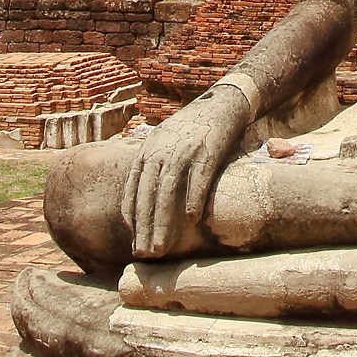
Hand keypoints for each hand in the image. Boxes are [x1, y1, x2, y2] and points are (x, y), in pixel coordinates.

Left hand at [121, 85, 252, 258]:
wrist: (224, 102)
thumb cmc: (194, 127)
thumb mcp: (165, 140)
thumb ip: (153, 163)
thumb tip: (146, 194)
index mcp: (148, 150)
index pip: (132, 187)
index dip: (131, 215)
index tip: (132, 238)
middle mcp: (161, 150)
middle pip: (147, 194)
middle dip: (144, 226)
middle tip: (144, 253)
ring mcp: (183, 150)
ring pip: (166, 191)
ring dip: (162, 221)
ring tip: (161, 246)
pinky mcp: (207, 150)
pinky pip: (197, 178)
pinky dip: (192, 198)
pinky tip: (191, 220)